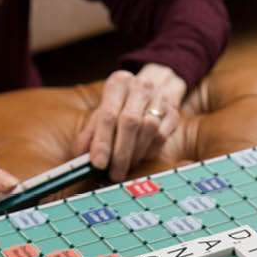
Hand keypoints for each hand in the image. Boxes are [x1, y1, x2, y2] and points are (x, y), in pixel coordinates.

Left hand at [79, 64, 186, 180]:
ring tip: (125, 166)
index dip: (102, 141)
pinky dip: (149, 151)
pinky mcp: (174, 112)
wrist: (152, 89)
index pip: (108, 114)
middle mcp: (140, 86)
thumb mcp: (102, 113)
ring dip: (135, 153)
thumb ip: (90, 134)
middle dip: (120, 153)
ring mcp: (160, 98)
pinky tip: (140, 156)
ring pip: (149, 129)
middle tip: (114, 174)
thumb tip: (82, 158)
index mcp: (118, 83)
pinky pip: (162, 136)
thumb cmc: (121, 105)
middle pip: (130, 122)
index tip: (98, 164)